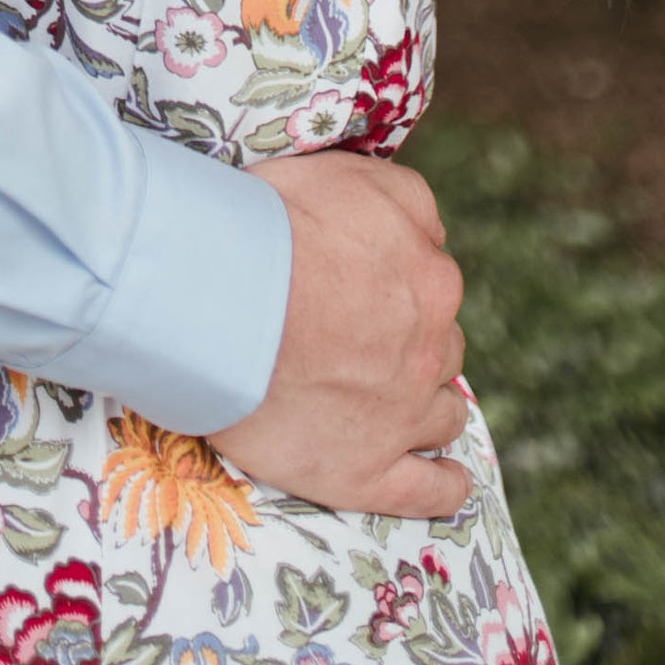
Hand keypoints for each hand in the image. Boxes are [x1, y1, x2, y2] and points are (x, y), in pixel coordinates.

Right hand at [213, 152, 471, 519]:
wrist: (218, 299)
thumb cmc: (269, 226)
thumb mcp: (347, 173)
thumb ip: (403, 197)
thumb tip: (431, 228)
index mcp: (428, 277)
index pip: (432, 279)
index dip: (396, 283)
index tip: (362, 286)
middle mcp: (429, 348)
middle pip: (441, 347)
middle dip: (413, 345)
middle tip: (364, 342)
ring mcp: (402, 415)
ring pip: (443, 414)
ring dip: (429, 408)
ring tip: (399, 406)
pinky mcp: (369, 473)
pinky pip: (431, 491)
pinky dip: (444, 486)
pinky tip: (446, 479)